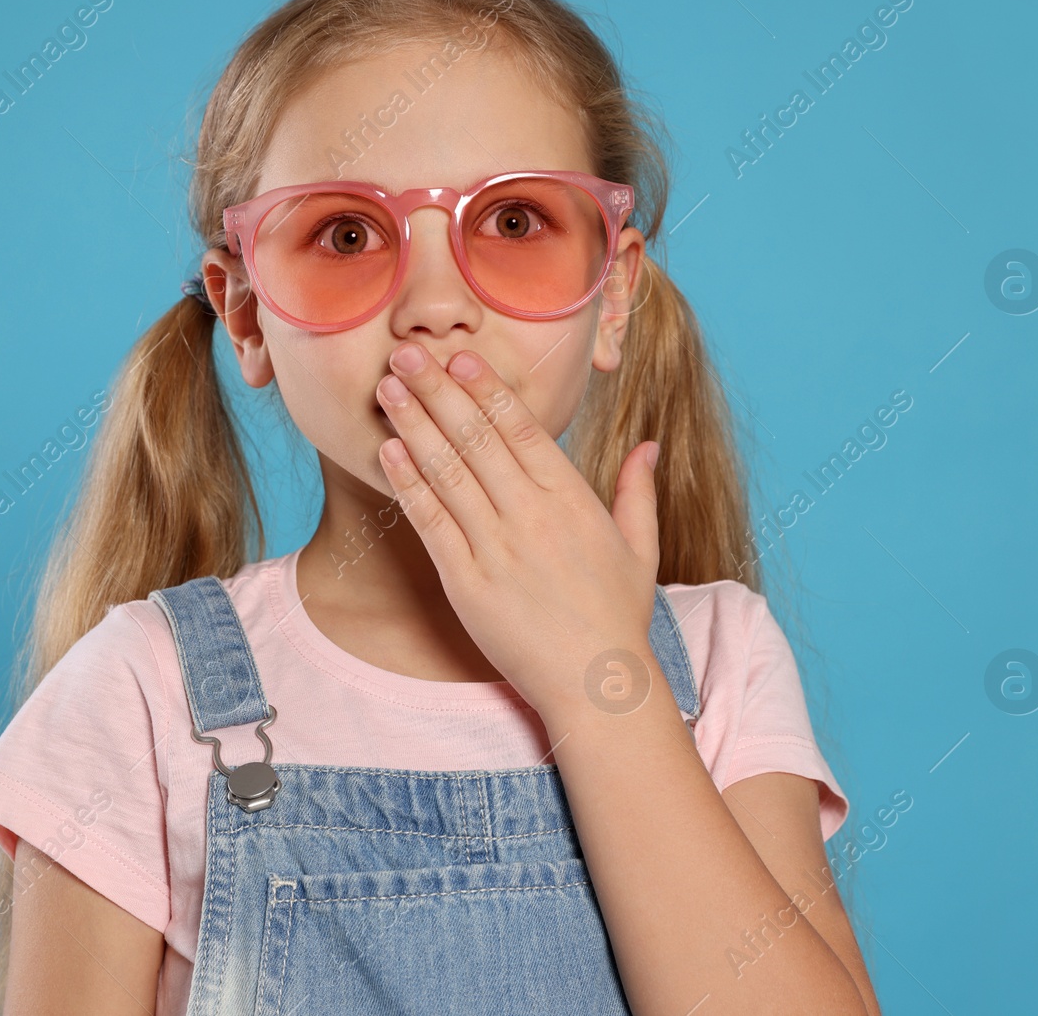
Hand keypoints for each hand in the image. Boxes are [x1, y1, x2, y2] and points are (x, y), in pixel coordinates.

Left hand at [374, 342, 661, 718]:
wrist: (595, 683)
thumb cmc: (616, 616)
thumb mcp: (640, 547)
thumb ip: (639, 491)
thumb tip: (649, 445)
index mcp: (572, 499)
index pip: (523, 429)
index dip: (487, 389)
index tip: (461, 356)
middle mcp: (532, 516)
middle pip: (477, 439)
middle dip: (438, 390)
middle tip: (406, 353)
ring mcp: (496, 548)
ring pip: (448, 472)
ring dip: (413, 425)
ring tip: (389, 388)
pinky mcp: (466, 583)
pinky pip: (431, 523)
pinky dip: (408, 484)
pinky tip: (388, 451)